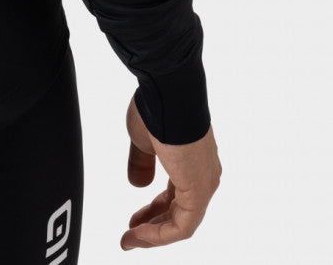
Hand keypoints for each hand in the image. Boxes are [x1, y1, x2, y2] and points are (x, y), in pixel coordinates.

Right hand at [120, 94, 221, 250]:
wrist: (168, 92)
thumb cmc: (156, 108)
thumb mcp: (143, 140)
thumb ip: (142, 164)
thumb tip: (137, 185)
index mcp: (191, 160)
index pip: (174, 194)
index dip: (152, 209)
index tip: (132, 219)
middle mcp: (203, 174)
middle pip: (178, 212)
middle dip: (151, 226)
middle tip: (129, 235)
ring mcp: (204, 184)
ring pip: (182, 222)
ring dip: (153, 234)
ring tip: (129, 240)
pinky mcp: (199, 192)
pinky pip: (182, 226)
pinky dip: (160, 234)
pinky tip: (138, 233)